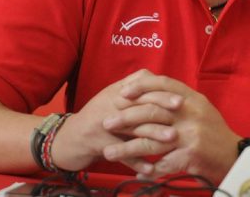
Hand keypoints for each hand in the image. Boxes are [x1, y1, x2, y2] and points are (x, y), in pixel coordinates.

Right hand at [50, 70, 182, 171]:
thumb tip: (160, 81)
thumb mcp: (112, 97)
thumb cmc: (96, 117)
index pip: (142, 86)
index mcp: (116, 91)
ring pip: (133, 127)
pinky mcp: (97, 143)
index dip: (162, 91)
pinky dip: (136, 161)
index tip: (182, 98)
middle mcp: (110, 103)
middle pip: (140, 103)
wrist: (66, 138)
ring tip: (172, 139)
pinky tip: (150, 168)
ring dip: (154, 134)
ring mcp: (102, 123)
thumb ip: (134, 87)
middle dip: (163, 108)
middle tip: (183, 115)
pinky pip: (120, 153)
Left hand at [102, 69, 239, 181]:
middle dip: (125, 117)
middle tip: (106, 123)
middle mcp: (192, 113)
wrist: (236, 157)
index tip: (122, 93)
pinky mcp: (191, 155)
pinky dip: (147, 170)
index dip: (141, 86)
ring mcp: (192, 134)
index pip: (164, 83)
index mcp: (194, 99)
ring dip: (127, 147)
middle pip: (152, 110)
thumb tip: (153, 91)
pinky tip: (136, 173)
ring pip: (151, 140)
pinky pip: (162, 164)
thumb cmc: (214, 134)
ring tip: (109, 152)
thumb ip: (179, 101)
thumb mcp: (201, 110)